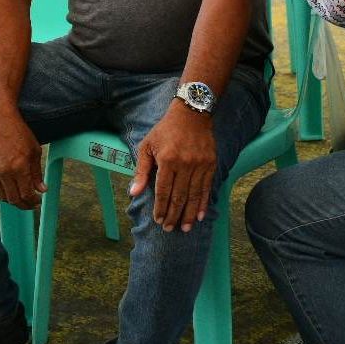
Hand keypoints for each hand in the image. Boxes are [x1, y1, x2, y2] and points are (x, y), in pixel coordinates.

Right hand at [0, 110, 45, 210]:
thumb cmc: (19, 132)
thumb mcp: (34, 151)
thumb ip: (37, 173)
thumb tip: (41, 189)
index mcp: (19, 167)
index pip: (27, 194)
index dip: (33, 201)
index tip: (38, 200)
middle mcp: (5, 172)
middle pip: (14, 199)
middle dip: (25, 205)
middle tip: (32, 204)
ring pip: (3, 196)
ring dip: (13, 201)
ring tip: (22, 199)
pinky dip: (2, 194)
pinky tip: (10, 192)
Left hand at [128, 103, 216, 231]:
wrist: (191, 114)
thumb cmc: (164, 130)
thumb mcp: (147, 146)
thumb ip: (141, 171)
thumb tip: (133, 192)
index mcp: (167, 159)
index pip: (163, 190)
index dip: (161, 207)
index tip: (158, 220)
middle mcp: (184, 164)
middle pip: (179, 196)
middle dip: (173, 215)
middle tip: (169, 229)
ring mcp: (199, 165)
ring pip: (194, 195)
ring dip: (188, 214)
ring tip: (185, 228)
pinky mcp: (211, 164)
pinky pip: (206, 188)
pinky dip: (203, 203)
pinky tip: (199, 216)